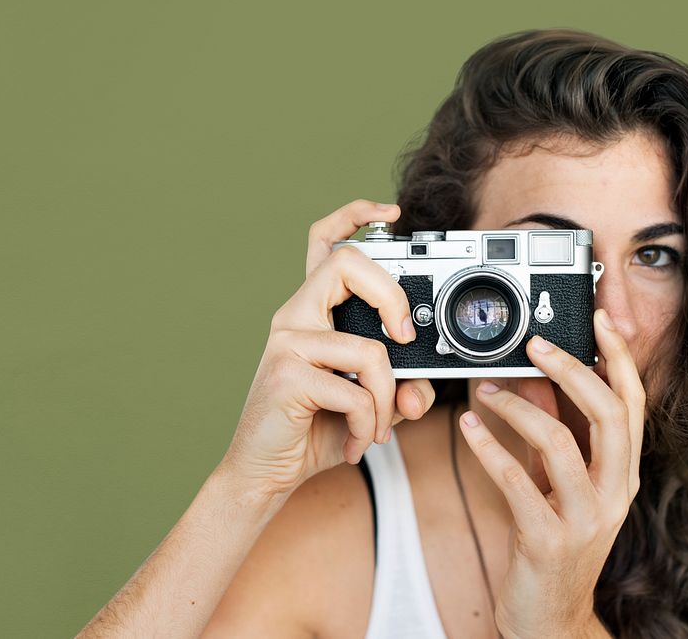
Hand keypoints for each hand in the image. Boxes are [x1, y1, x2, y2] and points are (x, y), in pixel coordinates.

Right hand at [217, 199, 435, 508]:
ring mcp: (287, 343)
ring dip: (387, 400)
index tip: (389, 213)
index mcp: (312, 311)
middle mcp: (295, 316)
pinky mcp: (287, 375)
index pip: (324, 243)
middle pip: (348, 265)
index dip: (354, 216)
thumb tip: (423, 391)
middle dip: (394, 298)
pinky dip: (367, 424)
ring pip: (370, 349)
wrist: (264, 474)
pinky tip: (354, 442)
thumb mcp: (368, 404)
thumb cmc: (313, 430)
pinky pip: (356, 391)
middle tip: (404, 340)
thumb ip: (399, 388)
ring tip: (376, 428)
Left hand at [460, 308, 641, 637]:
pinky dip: (488, 446)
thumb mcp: (559, 484)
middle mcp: (615, 493)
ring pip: (561, 442)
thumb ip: (552, 434)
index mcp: (624, 475)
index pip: (633, 403)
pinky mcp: (548, 539)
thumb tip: (533, 381)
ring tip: (485, 390)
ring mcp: (586, 518)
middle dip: (573, 369)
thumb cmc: (555, 546)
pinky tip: (468, 426)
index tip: (598, 321)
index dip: (619, 358)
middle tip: (535, 344)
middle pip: (609, 414)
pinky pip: (516, 481)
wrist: (550, 620)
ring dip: (517, 407)